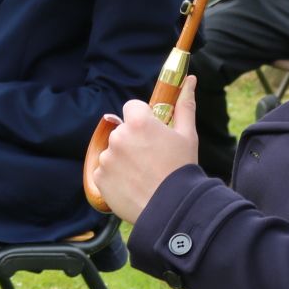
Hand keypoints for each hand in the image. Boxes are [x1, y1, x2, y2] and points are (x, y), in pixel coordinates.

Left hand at [93, 78, 199, 223]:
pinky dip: (115, 176)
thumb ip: (184, 105)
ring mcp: (106, 157)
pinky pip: (105, 170)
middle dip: (133, 140)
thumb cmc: (181, 170)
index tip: (152, 133)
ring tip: (143, 175)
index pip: (132, 107)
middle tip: (152, 158)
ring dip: (123, 158)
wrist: (172, 209)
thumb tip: (189, 79)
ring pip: (113, 151)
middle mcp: (118, 136)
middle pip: (122, 130)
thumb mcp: (188, 135)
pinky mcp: (99, 177)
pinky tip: (132, 185)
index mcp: (139, 121)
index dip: (143, 119)